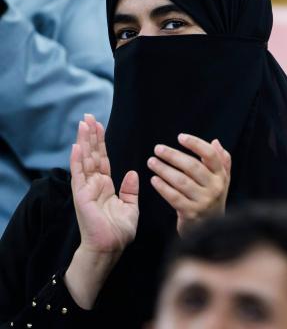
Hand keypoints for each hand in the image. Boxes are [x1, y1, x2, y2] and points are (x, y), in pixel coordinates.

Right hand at [71, 114, 138, 254]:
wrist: (111, 247)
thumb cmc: (119, 231)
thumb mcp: (131, 207)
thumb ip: (130, 190)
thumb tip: (133, 173)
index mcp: (106, 186)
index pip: (103, 159)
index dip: (101, 143)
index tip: (99, 125)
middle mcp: (94, 184)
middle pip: (93, 155)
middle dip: (91, 136)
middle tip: (89, 116)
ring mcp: (86, 189)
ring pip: (85, 160)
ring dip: (84, 142)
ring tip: (83, 124)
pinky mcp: (81, 195)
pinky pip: (79, 175)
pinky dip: (77, 160)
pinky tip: (76, 146)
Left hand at [147, 133, 230, 233]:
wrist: (210, 229)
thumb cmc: (212, 199)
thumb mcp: (221, 180)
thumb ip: (221, 160)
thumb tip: (215, 142)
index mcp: (221, 176)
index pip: (210, 155)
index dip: (195, 144)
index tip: (180, 137)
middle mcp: (215, 188)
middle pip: (193, 167)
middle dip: (173, 156)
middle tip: (158, 149)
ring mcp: (203, 201)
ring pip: (181, 181)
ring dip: (164, 169)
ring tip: (151, 162)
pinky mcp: (191, 213)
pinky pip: (174, 197)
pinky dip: (163, 187)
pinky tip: (154, 180)